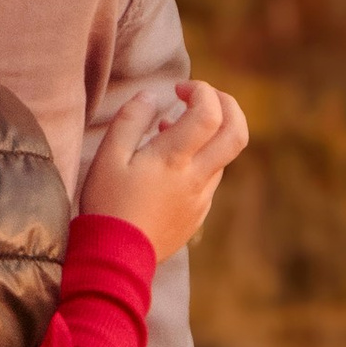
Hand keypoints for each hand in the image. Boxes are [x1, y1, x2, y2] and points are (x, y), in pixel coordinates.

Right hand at [79, 76, 248, 258]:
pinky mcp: (198, 214)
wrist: (116, 257)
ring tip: (170, 130)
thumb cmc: (108, 203)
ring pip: (224, 156)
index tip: (179, 88)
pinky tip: (170, 163)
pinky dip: (201, 158)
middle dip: (228, 105)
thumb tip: (152, 96)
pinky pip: (211, 177)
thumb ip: (131, 119)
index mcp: (174, 159)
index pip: (210, 113)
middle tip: (202, 97)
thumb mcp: (108, 156)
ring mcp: (201, 198)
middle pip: (237, 133)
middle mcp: (196, 178)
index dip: (201, 91)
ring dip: (209, 134)